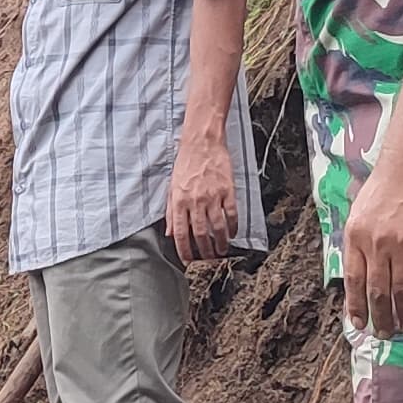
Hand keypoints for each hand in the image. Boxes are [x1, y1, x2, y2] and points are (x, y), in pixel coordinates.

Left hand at [165, 132, 240, 263]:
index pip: (180, 233)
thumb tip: (169, 232)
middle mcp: (195, 201)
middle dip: (204, 251)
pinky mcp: (227, 190)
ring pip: (217, 227)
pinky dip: (233, 226)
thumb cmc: (186, 163)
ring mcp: (212, 196)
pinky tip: (233, 233)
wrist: (202, 142)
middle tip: (208, 259)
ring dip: (220, 243)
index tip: (188, 260)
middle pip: (200, 234)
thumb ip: (170, 211)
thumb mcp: (172, 186)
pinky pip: (231, 214)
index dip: (184, 250)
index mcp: (179, 201)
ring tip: (221, 251)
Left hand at [339, 156, 402, 334]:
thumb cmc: (383, 190)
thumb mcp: (358, 215)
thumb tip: (357, 279)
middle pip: (377, 291)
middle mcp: (376, 242)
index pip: (353, 281)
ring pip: (402, 288)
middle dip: (381, 318)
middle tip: (386, 334)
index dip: (356, 306)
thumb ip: (357, 245)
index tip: (360, 324)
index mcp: (355, 237)